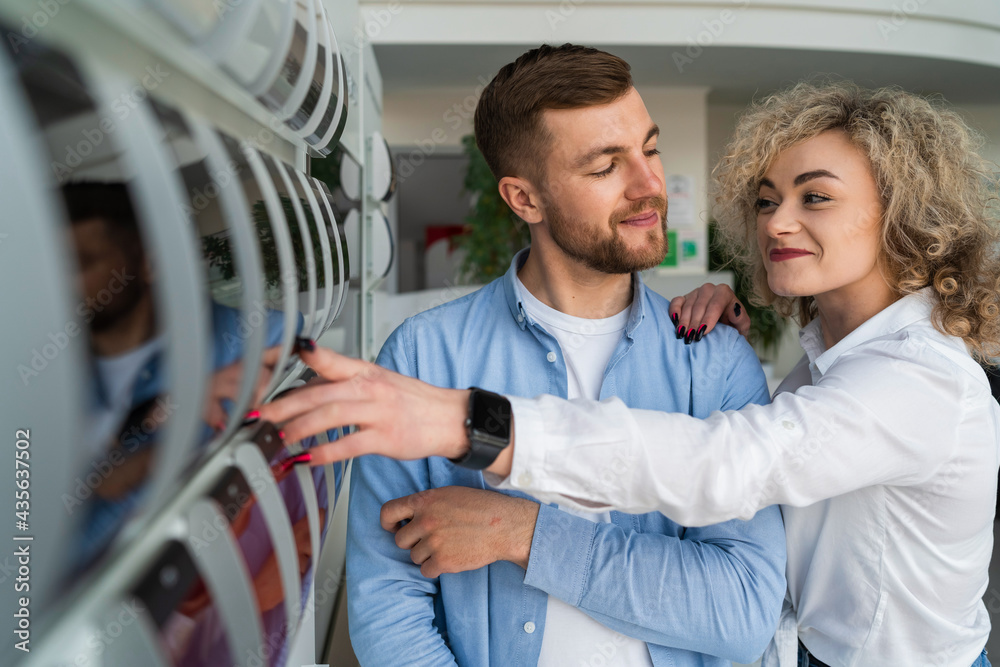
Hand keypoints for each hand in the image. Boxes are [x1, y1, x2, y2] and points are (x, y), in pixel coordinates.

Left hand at [256, 347, 470, 464]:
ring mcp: (379, 412)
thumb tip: (305, 389)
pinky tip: (309, 458)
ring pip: (332, 416)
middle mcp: (370, 388)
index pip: (330, 360)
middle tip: (262, 416)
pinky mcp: (386, 438)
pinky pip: (350, 445)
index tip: (276, 360)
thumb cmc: (410, 401)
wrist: (448, 418)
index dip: (304, 356)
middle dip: (286, 405)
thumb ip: (343, 383)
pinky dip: (325, 453)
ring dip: (301, 429)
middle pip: (321, 393)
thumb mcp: (377, 381)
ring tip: (280, 440)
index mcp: (365, 371)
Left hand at [380, 486, 539, 577]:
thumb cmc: (480, 507)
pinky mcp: (444, 561)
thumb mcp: (449, 494)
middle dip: (413, 542)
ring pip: (414, 557)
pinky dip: (435, 568)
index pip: (388, 512)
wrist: (505, 525)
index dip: (388, 523)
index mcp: (425, 500)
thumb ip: (427, 503)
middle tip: (431, 540)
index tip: (395, 528)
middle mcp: (426, 520)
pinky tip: (451, 558)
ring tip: (447, 546)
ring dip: (426, 555)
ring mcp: (434, 542)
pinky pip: (426, 571)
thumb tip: (407, 517)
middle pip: (400, 540)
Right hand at [669, 283, 749, 341]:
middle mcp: (709, 289)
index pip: (716, 304)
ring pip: (687, 305)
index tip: (703, 332)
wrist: (722, 328)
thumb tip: (735, 312)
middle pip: (700, 305)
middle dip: (695, 323)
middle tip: (691, 337)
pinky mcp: (684, 298)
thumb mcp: (742, 325)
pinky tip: (675, 323)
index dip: (708, 318)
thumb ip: (741, 319)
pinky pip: (676, 302)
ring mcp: (695, 293)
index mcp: (724, 293)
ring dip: (684, 321)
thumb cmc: (732, 327)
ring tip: (683, 335)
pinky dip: (674, 312)